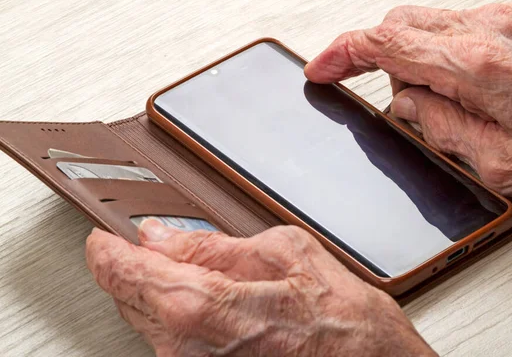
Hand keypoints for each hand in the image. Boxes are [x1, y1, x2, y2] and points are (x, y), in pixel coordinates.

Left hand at [86, 221, 435, 356]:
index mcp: (199, 306)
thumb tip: (165, 234)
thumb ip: (213, 244)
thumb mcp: (281, 253)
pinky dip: (176, 311)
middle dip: (135, 263)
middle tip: (155, 239)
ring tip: (191, 265)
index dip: (107, 246)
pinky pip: (171, 339)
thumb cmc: (340, 319)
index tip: (105, 232)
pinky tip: (207, 295)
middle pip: (127, 296)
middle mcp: (185, 347)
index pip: (122, 271)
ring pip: (147, 318)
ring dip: (158, 287)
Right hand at [305, 3, 511, 195]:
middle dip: (379, 59)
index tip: (321, 68)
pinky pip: (458, 27)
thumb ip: (437, 128)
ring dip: (416, 59)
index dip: (342, 53)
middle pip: (400, 23)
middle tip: (397, 100)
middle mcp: (488, 31)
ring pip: (427, 23)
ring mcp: (505, 20)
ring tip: (447, 102)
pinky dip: (444, 53)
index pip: (385, 43)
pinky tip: (467, 88)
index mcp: (475, 66)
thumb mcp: (496, 162)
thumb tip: (405, 107)